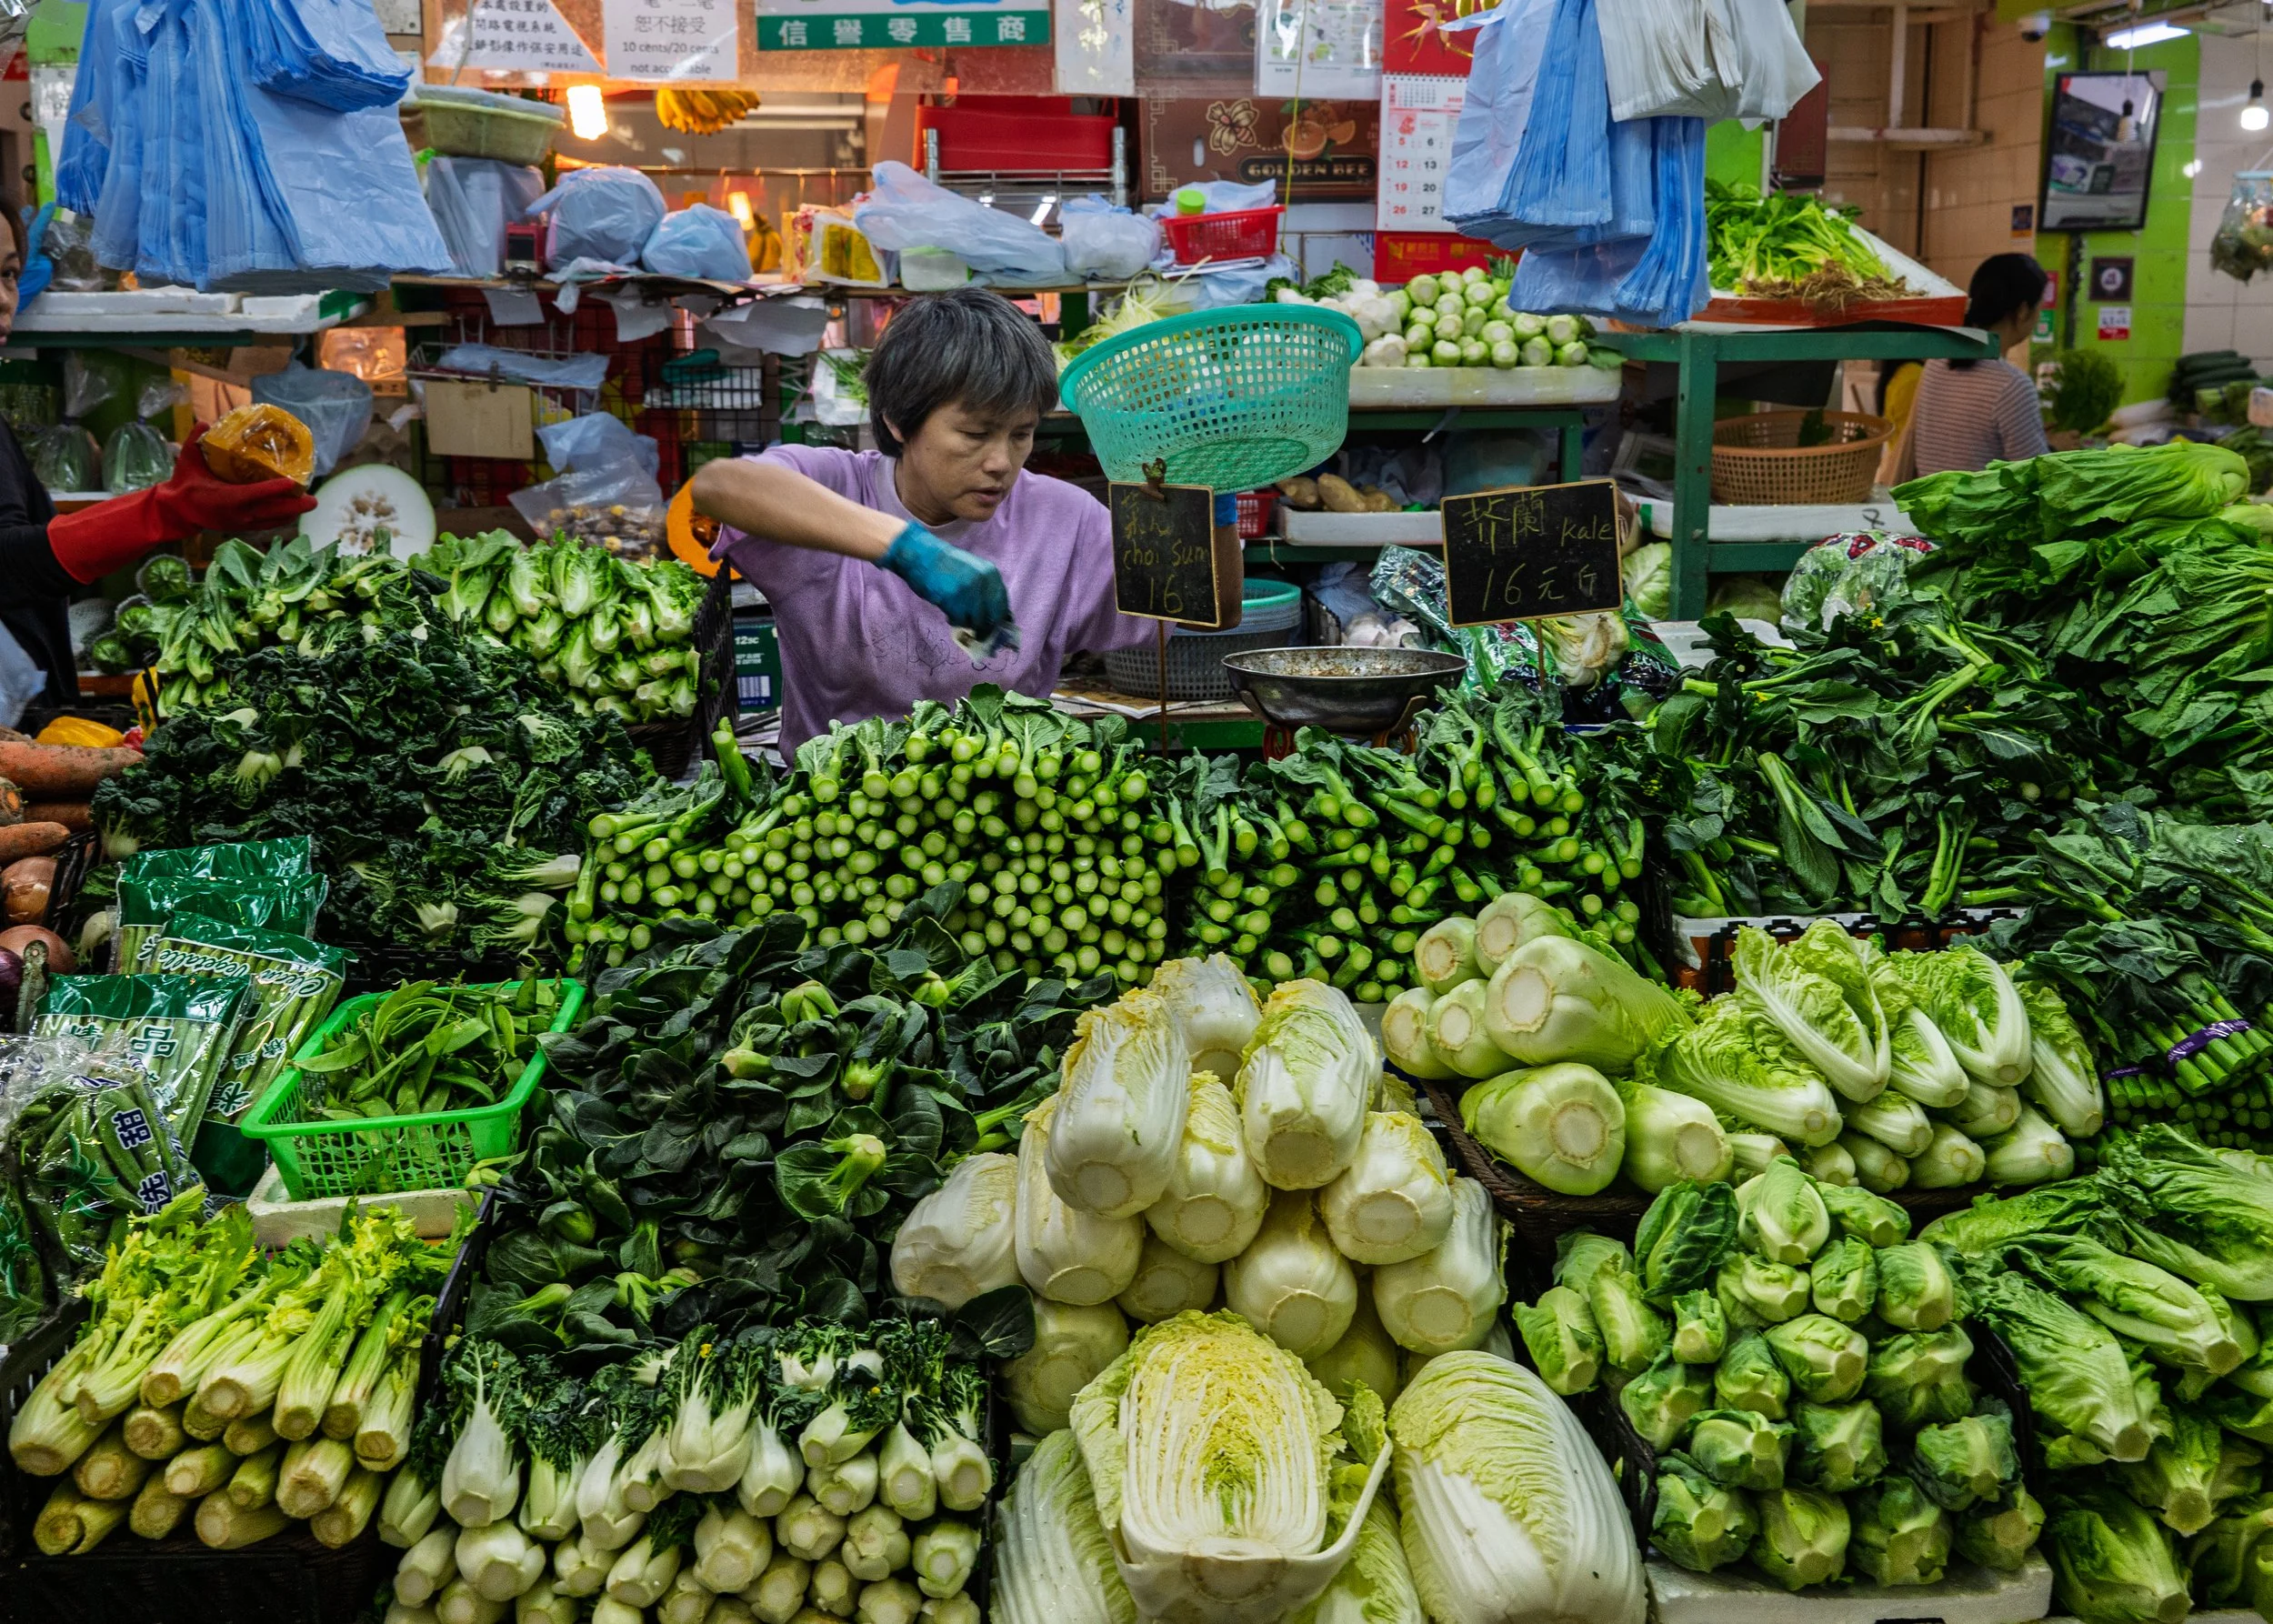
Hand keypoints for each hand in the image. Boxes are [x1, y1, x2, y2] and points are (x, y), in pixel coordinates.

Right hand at [150, 428, 317, 533]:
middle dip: (294, 506)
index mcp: (225, 498)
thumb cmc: (184, 484)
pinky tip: (293, 512)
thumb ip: (194, 441)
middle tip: (313, 499)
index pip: (253, 494)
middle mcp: (237, 513)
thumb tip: (204, 421)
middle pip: (272, 511)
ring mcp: (242, 523)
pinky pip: (267, 524)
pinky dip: (282, 518)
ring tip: (309, 503)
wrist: (177, 511)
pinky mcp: (243, 527)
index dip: (273, 489)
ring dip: (292, 513)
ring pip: (273, 520)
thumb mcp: (186, 461)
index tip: (291, 482)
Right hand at [880, 522, 1015, 646]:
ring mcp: (969, 591)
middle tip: (981, 636)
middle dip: (988, 630)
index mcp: (991, 574)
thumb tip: (998, 616)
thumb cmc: (946, 565)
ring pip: (977, 622)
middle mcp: (984, 582)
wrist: (922, 556)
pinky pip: (960, 621)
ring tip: (959, 619)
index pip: (1003, 604)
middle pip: (993, 617)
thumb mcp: (974, 571)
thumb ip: (986, 589)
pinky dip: (955, 622)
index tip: (997, 631)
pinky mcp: (953, 600)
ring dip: (969, 625)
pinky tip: (949, 616)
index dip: (1001, 620)